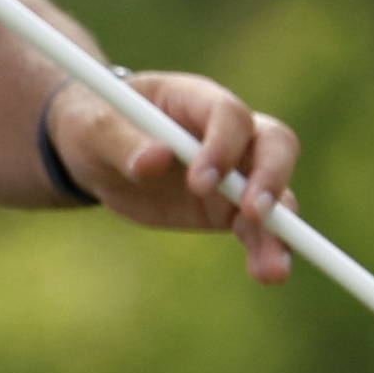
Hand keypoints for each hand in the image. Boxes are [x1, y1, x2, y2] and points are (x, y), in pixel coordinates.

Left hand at [49, 67, 297, 278]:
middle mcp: (228, 133)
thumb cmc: (95, 126)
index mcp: (195, 99)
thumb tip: (154, 159)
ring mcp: (235, 171)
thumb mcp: (94, 128)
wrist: (95, 154)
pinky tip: (267, 272)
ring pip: (276, 193)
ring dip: (279, 229)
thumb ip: (123, 141)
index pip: (229, 114)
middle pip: (274, 145)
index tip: (201, 182)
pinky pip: (257, 227)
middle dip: (270, 178)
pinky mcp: (227, 208)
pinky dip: (265, 248)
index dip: (224, 145)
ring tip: (274, 268)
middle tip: (253, 212)